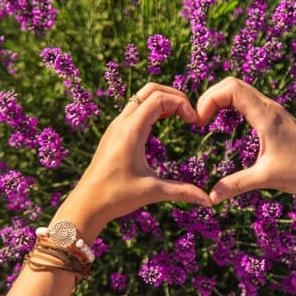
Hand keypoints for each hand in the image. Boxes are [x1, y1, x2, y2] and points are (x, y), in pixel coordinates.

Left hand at [54, 83, 210, 242]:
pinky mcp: (115, 133)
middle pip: (150, 90)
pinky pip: (135, 109)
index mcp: (131, 131)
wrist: (87, 205)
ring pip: (141, 97)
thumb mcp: (152, 192)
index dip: (181, 103)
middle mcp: (122, 123)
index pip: (159, 98)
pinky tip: (164, 124)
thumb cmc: (115, 197)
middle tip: (190, 113)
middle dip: (174, 95)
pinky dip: (152, 108)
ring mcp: (116, 126)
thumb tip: (209, 201)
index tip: (194, 122)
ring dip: (163, 100)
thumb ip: (182, 191)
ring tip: (181, 116)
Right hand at [196, 77, 295, 204]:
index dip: (209, 99)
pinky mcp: (274, 118)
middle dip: (210, 97)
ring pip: (240, 90)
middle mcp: (269, 107)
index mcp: (266, 116)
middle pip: (232, 84)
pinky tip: (225, 124)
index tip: (199, 122)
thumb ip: (236, 185)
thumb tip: (210, 197)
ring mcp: (273, 111)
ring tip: (207, 119)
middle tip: (199, 120)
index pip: (231, 89)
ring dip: (220, 99)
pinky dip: (231, 105)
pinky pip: (247, 100)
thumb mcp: (266, 178)